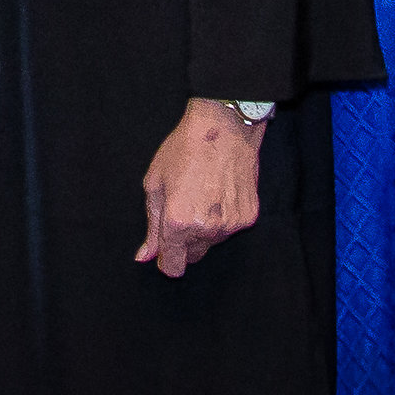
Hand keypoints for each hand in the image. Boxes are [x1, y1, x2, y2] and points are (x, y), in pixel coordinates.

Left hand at [137, 100, 264, 277]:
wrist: (223, 129)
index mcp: (178, 222)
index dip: (166, 261)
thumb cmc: (183, 150)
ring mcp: (231, 225)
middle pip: (193, 256)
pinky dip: (223, 218)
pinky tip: (218, 193)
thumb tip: (145, 256)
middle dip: (184, 242)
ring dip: (204, 229)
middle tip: (182, 210)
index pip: (174, 265)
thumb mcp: (155, 184)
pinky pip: (230, 229)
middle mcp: (206, 229)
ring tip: (201, 195)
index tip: (164, 252)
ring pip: (212, 242)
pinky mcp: (248, 217)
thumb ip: (152, 225)